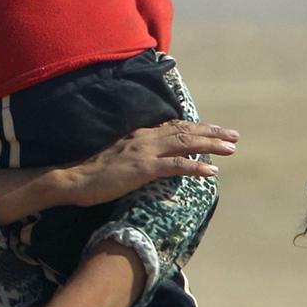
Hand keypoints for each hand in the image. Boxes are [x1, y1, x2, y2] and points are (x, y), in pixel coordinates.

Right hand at [65, 120, 238, 207]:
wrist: (72, 179)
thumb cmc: (92, 173)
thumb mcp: (118, 156)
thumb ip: (137, 154)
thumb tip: (153, 159)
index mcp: (139, 135)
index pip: (174, 127)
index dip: (197, 128)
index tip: (215, 130)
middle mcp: (145, 139)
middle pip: (185, 132)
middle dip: (212, 133)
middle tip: (233, 136)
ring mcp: (144, 153)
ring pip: (184, 144)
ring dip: (210, 145)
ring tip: (230, 148)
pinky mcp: (142, 169)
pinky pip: (174, 167)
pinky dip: (195, 168)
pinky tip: (211, 171)